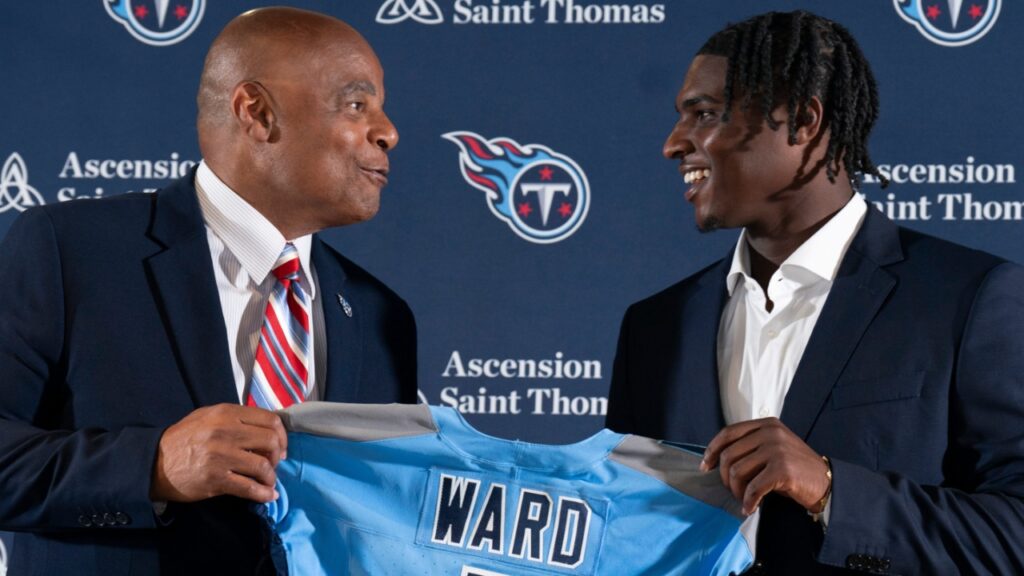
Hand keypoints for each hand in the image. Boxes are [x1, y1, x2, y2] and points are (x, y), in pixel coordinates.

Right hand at [150, 404, 287, 503]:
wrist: (154, 463)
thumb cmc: (183, 438)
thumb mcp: (207, 416)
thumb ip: (236, 418)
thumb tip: (266, 428)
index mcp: (225, 413)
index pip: (269, 420)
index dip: (281, 435)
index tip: (280, 446)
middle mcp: (225, 432)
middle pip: (270, 441)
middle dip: (277, 456)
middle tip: (274, 464)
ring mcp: (221, 456)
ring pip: (262, 466)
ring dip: (271, 477)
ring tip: (268, 481)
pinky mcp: (216, 479)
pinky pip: (249, 488)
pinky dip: (263, 493)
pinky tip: (268, 495)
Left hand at [700, 417, 829, 514]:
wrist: (826, 482)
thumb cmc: (795, 469)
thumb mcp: (773, 447)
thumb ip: (750, 446)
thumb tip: (716, 460)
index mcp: (766, 424)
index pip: (728, 433)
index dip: (712, 450)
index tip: (706, 466)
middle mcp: (771, 432)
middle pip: (729, 455)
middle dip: (726, 477)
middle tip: (733, 490)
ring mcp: (777, 449)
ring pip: (738, 472)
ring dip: (737, 491)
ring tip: (744, 499)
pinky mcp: (782, 469)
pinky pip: (753, 488)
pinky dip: (748, 501)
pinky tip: (750, 508)